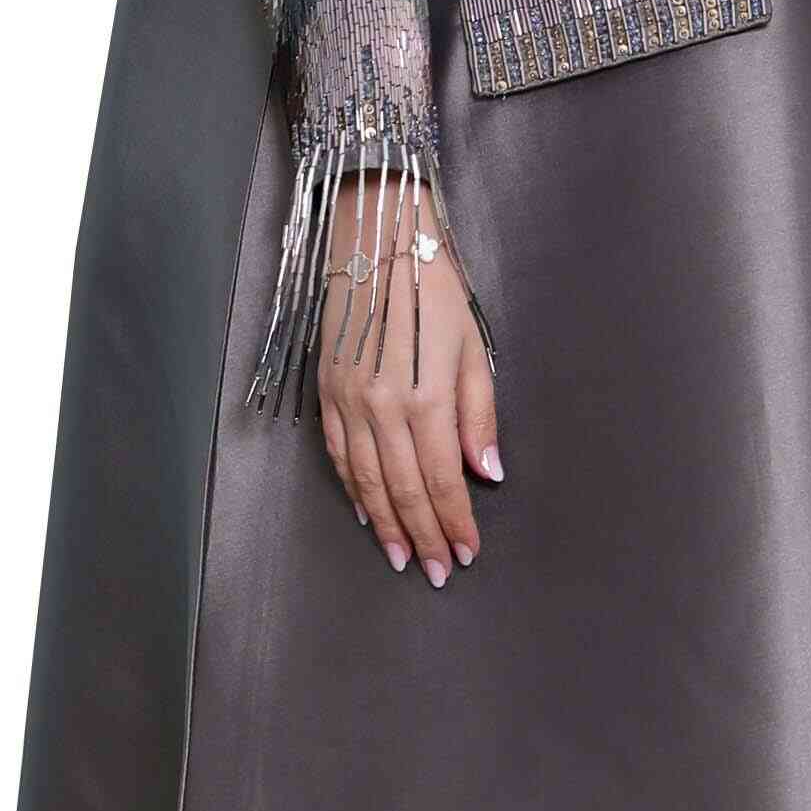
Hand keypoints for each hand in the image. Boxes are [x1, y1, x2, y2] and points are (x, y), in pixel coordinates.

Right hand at [314, 168, 501, 586]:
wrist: (378, 238)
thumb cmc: (437, 286)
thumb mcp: (472, 345)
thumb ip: (477, 415)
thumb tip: (486, 473)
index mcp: (425, 397)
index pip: (440, 479)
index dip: (454, 522)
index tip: (466, 554)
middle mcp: (381, 407)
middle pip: (402, 489)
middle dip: (422, 535)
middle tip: (436, 572)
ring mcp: (347, 400)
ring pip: (365, 480)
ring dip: (385, 524)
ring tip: (400, 557)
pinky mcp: (325, 390)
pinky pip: (336, 453)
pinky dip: (351, 487)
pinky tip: (365, 510)